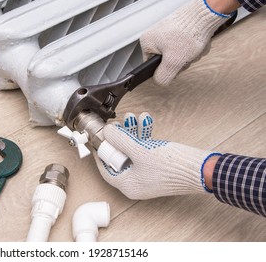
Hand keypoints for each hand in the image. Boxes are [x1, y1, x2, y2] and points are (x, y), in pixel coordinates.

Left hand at [94, 112, 219, 199]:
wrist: (203, 169)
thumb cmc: (173, 166)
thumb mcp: (141, 150)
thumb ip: (120, 139)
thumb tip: (107, 132)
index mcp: (128, 185)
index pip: (105, 168)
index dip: (101, 150)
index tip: (99, 137)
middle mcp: (136, 183)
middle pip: (119, 157)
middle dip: (120, 137)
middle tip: (118, 124)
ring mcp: (147, 176)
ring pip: (133, 151)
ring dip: (133, 133)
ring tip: (134, 117)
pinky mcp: (157, 168)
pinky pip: (144, 151)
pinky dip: (144, 137)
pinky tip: (146, 121)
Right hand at [140, 0, 232, 85]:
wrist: (206, 12)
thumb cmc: (188, 32)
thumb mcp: (173, 61)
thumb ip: (164, 76)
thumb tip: (160, 81)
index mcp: (147, 42)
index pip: (152, 66)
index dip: (166, 69)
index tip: (176, 64)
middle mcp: (155, 35)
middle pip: (168, 60)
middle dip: (182, 61)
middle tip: (187, 54)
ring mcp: (168, 31)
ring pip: (179, 54)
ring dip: (190, 54)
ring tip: (194, 45)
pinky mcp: (180, 29)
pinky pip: (186, 46)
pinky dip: (194, 46)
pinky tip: (198, 41)